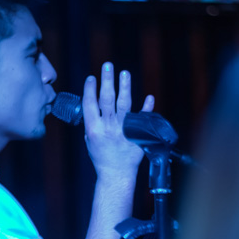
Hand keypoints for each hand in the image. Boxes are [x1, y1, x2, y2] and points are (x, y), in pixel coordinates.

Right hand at [82, 62, 154, 178]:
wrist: (116, 173)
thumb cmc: (101, 155)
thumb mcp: (89, 139)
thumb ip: (91, 122)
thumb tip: (92, 104)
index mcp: (93, 129)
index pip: (90, 104)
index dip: (90, 89)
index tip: (92, 77)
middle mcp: (108, 127)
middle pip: (107, 99)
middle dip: (107, 81)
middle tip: (108, 65)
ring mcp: (123, 130)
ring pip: (124, 104)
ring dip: (125, 87)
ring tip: (124, 73)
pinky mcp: (135, 134)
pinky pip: (142, 118)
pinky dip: (146, 108)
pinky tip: (149, 97)